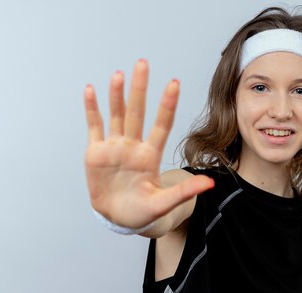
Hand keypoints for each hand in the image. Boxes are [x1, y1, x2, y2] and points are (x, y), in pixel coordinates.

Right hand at [83, 59, 213, 228]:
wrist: (118, 219)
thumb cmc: (143, 212)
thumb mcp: (164, 203)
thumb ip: (184, 191)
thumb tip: (210, 184)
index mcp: (150, 156)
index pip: (162, 125)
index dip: (167, 105)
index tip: (174, 84)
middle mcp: (133, 146)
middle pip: (137, 113)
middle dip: (140, 89)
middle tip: (143, 64)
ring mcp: (115, 148)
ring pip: (116, 115)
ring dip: (117, 95)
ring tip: (119, 74)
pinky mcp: (96, 153)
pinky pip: (94, 127)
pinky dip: (92, 109)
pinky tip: (91, 90)